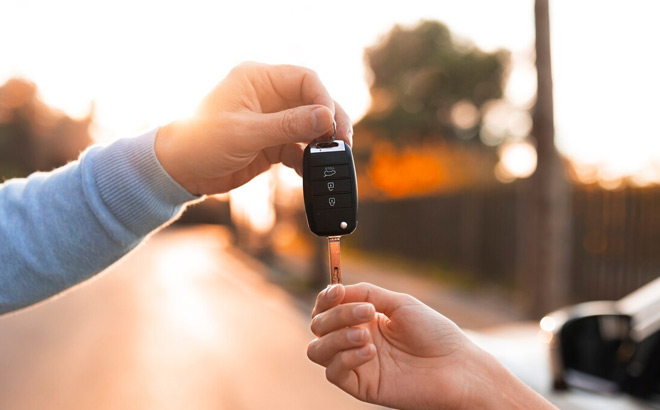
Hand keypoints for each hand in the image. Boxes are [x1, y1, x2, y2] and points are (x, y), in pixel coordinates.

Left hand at [155, 62, 351, 194]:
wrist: (179, 171)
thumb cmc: (201, 143)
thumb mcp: (246, 133)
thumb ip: (288, 125)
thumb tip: (326, 117)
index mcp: (258, 80)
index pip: (305, 79)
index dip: (324, 99)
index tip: (331, 124)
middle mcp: (268, 96)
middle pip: (313, 102)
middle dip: (329, 122)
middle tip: (340, 143)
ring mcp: (271, 120)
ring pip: (310, 126)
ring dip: (321, 143)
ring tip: (330, 159)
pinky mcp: (271, 143)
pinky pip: (298, 148)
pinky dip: (307, 159)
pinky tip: (310, 172)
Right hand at [307, 283, 556, 409]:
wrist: (456, 366)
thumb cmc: (434, 332)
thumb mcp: (399, 302)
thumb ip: (367, 293)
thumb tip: (338, 289)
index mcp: (363, 319)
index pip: (327, 308)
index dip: (326, 298)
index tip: (338, 291)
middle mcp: (355, 340)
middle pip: (319, 326)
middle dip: (336, 315)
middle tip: (367, 312)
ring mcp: (356, 363)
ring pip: (317, 350)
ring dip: (336, 337)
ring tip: (366, 335)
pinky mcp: (361, 386)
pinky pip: (334, 373)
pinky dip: (346, 358)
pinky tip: (370, 351)